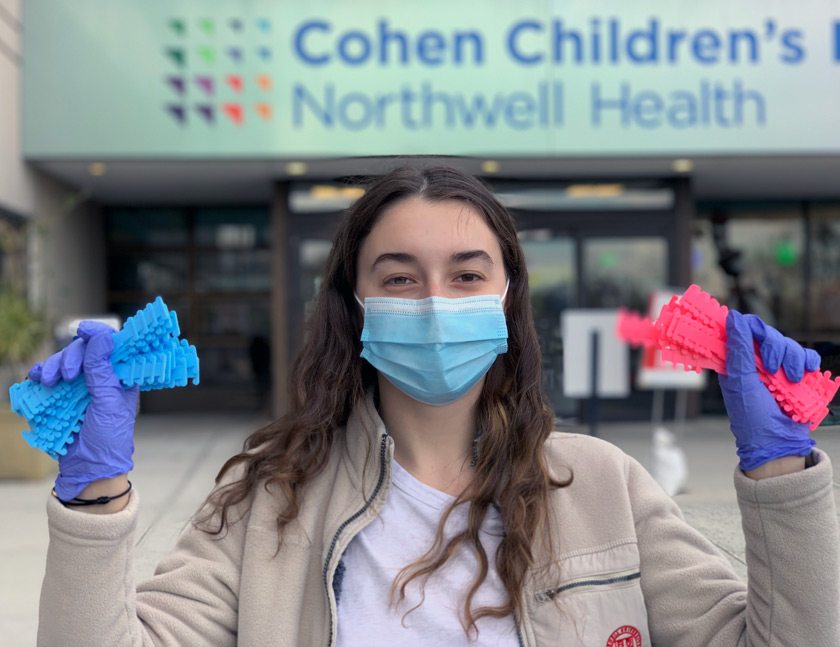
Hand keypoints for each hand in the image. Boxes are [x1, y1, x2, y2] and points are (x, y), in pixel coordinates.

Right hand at [28, 321, 138, 499]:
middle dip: (72, 356)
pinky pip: (49, 377)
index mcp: (121, 377)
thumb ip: (102, 370)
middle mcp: (102, 377)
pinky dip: (41, 374)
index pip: (112, 346)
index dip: (98, 334)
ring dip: (53, 365)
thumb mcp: (108, 402)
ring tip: (49, 380)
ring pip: (64, 361)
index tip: (83, 330)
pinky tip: (38, 379)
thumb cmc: (108, 438)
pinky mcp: (62, 396)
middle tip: (66, 374)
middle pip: (84, 350)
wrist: (88, 468)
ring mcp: (81, 386)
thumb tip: (102, 337)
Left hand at [718, 311, 820, 471]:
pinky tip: (806, 372)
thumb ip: (738, 349)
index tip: (756, 335)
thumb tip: (732, 317)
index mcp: (736, 362)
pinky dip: (808, 361)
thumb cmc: (752, 418)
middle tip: (774, 368)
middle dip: (775, 347)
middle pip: (769, 335)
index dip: (751, 328)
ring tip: (790, 378)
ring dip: (793, 358)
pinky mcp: (797, 377)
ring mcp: (777, 370)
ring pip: (789, 345)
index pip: (744, 330)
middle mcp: (756, 363)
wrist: (778, 444)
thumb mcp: (740, 381)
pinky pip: (807, 356)